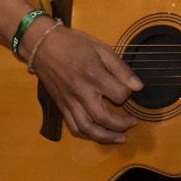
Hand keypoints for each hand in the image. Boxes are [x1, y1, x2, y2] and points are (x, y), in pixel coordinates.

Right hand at [27, 24, 143, 143]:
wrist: (42, 45)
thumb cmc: (73, 43)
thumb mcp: (100, 48)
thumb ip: (120, 68)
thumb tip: (138, 86)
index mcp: (93, 74)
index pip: (119, 94)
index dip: (129, 93)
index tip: (130, 89)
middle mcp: (81, 91)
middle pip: (105, 118)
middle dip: (122, 124)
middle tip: (132, 121)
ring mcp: (69, 101)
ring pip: (88, 128)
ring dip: (106, 137)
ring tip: (119, 137)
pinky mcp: (61, 105)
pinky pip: (74, 127)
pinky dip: (87, 134)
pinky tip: (98, 133)